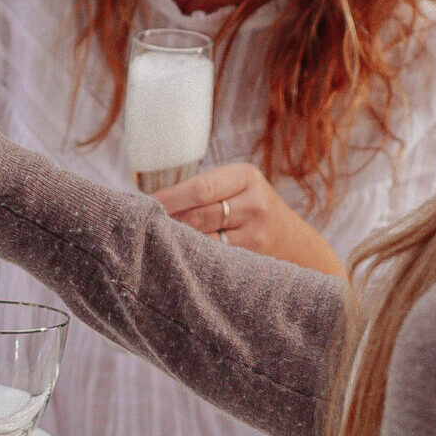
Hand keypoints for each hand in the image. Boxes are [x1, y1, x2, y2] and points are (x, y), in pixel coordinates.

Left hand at [153, 163, 343, 275]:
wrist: (293, 241)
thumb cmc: (249, 207)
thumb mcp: (237, 186)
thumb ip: (203, 188)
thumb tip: (148, 197)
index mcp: (245, 176)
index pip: (199, 188)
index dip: (168, 198)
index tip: (144, 203)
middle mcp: (254, 204)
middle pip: (198, 215)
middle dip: (168, 220)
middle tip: (143, 223)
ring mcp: (255, 234)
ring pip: (203, 240)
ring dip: (177, 240)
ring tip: (155, 239)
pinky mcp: (253, 259)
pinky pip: (213, 258)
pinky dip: (193, 256)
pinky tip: (178, 256)